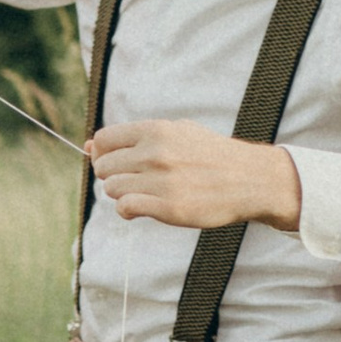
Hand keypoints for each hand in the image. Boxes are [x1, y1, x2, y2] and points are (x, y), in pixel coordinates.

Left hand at [86, 120, 302, 233]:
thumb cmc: (211, 155)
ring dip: (123, 194)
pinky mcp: (168, 207)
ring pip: (112, 189)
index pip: (104, 140)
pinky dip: (129, 210)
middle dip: (114, 175)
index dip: (104, 153)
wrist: (249, 179)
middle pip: (104, 167)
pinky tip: (144, 209)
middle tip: (136, 181)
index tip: (118, 163)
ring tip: (144, 194)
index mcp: (156, 130)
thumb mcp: (178, 131)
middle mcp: (156, 153)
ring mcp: (161, 181)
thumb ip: (136, 137)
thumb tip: (90, 145)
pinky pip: (125, 208)